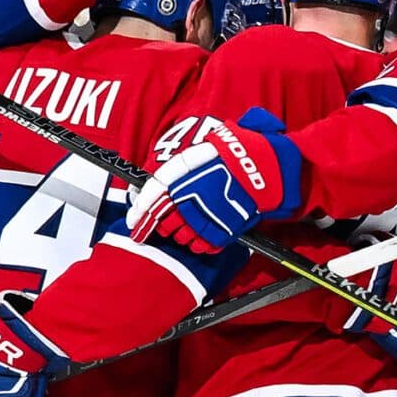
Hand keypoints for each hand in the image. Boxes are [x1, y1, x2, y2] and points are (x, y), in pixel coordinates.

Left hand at [142, 109, 301, 252]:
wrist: (262, 168)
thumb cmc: (233, 153)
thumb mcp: (200, 150)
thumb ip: (177, 169)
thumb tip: (155, 187)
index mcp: (178, 178)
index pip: (150, 201)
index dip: (139, 216)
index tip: (134, 224)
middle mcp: (186, 201)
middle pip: (164, 223)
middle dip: (164, 224)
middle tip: (172, 219)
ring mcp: (202, 219)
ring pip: (181, 237)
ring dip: (182, 233)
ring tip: (194, 222)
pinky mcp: (219, 233)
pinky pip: (201, 246)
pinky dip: (201, 242)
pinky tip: (206, 231)